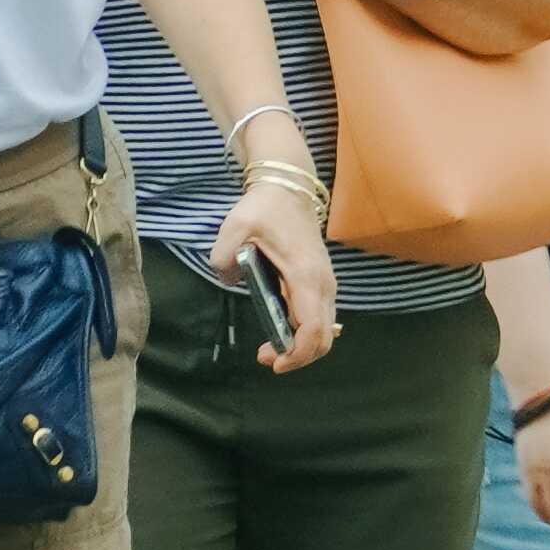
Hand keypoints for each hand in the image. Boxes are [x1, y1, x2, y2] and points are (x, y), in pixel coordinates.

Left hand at [209, 169, 338, 372]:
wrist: (289, 189)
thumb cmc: (266, 208)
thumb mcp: (236, 226)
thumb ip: (223, 256)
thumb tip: (227, 278)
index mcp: (305, 276)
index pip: (312, 328)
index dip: (295, 353)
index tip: (270, 361)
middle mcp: (323, 284)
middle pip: (324, 338)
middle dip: (297, 357)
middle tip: (266, 358)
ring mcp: (326, 284)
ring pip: (325, 331)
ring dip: (301, 346)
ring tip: (270, 347)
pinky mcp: (321, 283)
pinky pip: (320, 318)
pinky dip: (305, 333)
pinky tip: (281, 330)